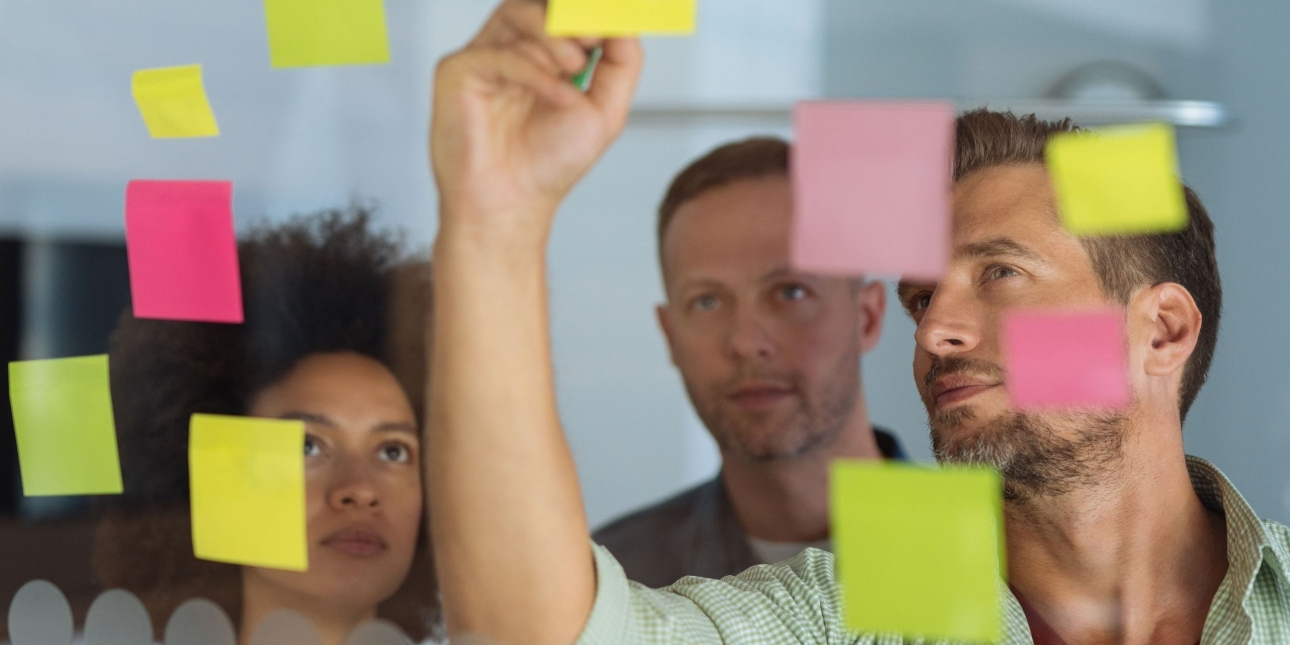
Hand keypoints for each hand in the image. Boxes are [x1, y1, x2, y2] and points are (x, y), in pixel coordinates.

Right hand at [430, 0, 642, 242]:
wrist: (512, 205)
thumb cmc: (548, 164)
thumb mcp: (604, 109)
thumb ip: (621, 63)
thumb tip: (625, 21)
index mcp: (541, 52)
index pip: (561, 9)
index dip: (586, 12)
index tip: (611, 24)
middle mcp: (510, 47)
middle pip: (537, 2)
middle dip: (571, 13)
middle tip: (594, 34)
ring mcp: (482, 56)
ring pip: (518, 13)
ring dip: (554, 35)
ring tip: (576, 65)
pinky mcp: (458, 71)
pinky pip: (500, 54)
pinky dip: (536, 72)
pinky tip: (560, 96)